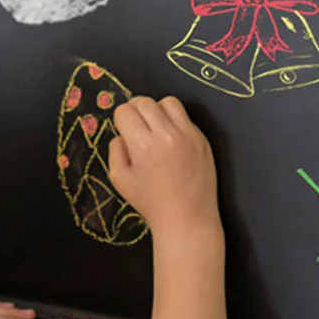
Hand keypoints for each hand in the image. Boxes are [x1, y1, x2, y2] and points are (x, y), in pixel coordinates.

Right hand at [109, 96, 219, 236]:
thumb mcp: (120, 180)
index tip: (124, 130)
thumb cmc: (151, 202)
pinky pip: (185, 117)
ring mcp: (188, 135)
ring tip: (156, 127)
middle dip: (135, 110)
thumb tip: (122, 133)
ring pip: (168, 102)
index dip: (121, 119)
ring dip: (157, 110)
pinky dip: (175, 123)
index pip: (125, 110)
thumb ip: (115, 150)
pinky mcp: (202, 139)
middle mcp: (167, 135)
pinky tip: (172, 140)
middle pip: (145, 101)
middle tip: (136, 126)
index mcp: (143, 145)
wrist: (187, 217)